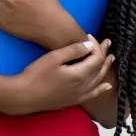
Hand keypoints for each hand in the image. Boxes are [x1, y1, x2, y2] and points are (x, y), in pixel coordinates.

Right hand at [0, 35, 114, 115]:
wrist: (25, 96)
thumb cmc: (36, 74)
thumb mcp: (53, 58)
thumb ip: (73, 51)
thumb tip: (90, 44)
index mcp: (79, 74)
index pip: (96, 58)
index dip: (96, 46)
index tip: (89, 35)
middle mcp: (84, 86)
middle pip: (99, 68)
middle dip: (104, 54)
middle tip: (108, 42)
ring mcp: (80, 95)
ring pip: (98, 80)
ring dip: (105, 68)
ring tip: (111, 58)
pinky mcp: (74, 100)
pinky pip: (93, 94)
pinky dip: (101, 88)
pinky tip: (107, 86)